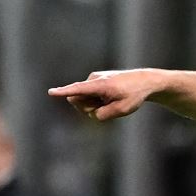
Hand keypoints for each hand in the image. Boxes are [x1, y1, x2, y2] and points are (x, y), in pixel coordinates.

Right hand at [48, 70, 162, 121]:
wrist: (144, 81)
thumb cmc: (134, 95)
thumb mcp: (122, 110)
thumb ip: (103, 115)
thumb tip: (90, 114)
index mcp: (101, 85)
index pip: (79, 90)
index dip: (64, 92)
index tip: (51, 92)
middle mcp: (94, 79)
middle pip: (80, 101)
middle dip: (90, 109)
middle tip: (109, 106)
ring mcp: (93, 80)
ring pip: (85, 100)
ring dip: (96, 105)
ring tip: (112, 99)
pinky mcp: (94, 82)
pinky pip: (90, 97)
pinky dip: (99, 101)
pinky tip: (111, 97)